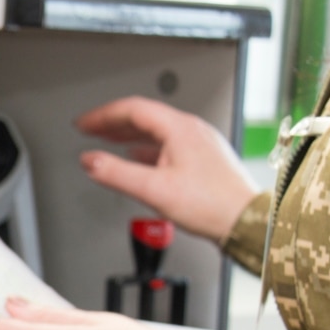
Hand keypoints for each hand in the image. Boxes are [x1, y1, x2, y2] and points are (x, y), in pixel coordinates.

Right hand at [76, 96, 258, 243]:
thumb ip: (116, 173)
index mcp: (180, 129)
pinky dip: (145, 148)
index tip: (84, 123)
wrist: (245, 220)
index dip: (102, 115)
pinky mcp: (202, 158)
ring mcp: (198, 143)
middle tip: (90, 129)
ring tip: (107, 140)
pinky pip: (166, 144)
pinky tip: (137, 158)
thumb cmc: (211, 205)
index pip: (132, 109)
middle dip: (112, 122)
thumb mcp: (154, 189)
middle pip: (144, 117)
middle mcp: (191, 130)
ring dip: (127, 134)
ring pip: (155, 130)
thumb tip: (89, 161)